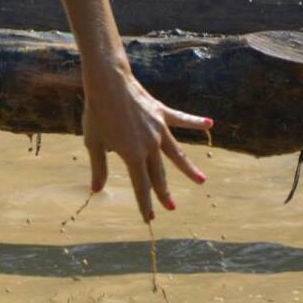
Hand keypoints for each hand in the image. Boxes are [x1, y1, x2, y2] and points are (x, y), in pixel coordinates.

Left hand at [83, 71, 212, 220]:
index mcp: (133, 156)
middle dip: (163, 193)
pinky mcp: (161, 113)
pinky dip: (194, 122)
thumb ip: (99, 167)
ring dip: (188, 169)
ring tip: (201, 181)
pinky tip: (209, 123)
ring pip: (176, 154)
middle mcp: (151, 146)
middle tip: (171, 208)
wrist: (108, 83)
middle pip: (158, 174)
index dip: (145, 203)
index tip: (150, 218)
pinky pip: (180, 119)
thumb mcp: (93, 143)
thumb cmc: (97, 113)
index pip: (141, 186)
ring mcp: (159, 129)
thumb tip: (96, 189)